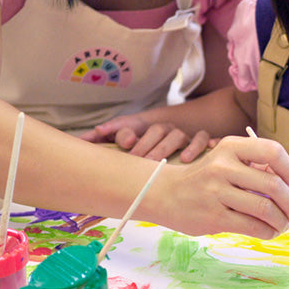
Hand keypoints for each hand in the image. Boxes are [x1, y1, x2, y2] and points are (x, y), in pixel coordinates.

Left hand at [79, 115, 213, 160]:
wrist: (189, 128)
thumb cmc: (152, 142)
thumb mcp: (133, 140)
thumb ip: (112, 137)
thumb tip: (86, 137)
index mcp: (143, 126)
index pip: (129, 124)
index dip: (118, 131)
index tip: (104, 137)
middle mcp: (163, 128)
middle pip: (155, 131)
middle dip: (145, 145)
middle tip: (136, 159)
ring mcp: (182, 133)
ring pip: (176, 136)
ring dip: (166, 148)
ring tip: (158, 163)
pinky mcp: (199, 139)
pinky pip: (201, 139)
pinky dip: (198, 147)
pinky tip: (191, 159)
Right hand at [153, 136, 288, 238]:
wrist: (165, 194)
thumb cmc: (205, 179)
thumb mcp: (226, 160)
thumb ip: (254, 167)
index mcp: (230, 147)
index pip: (272, 152)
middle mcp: (223, 166)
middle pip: (273, 185)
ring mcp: (217, 192)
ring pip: (265, 209)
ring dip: (281, 220)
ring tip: (282, 224)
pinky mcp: (214, 217)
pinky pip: (252, 226)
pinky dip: (267, 231)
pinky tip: (268, 231)